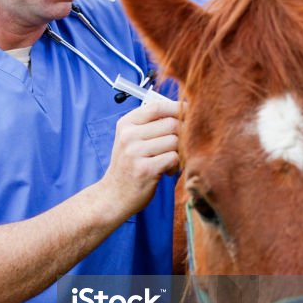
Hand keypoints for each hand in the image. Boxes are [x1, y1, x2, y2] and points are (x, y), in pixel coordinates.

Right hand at [101, 96, 181, 218]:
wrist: (113, 196)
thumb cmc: (129, 166)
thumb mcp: (131, 140)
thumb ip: (151, 125)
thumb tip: (184, 110)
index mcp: (126, 124)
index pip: (157, 106)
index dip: (178, 108)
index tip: (189, 114)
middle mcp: (128, 135)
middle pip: (171, 123)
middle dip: (183, 134)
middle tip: (181, 146)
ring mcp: (135, 152)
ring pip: (175, 141)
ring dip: (179, 152)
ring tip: (171, 162)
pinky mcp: (145, 169)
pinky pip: (174, 158)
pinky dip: (176, 165)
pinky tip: (167, 171)